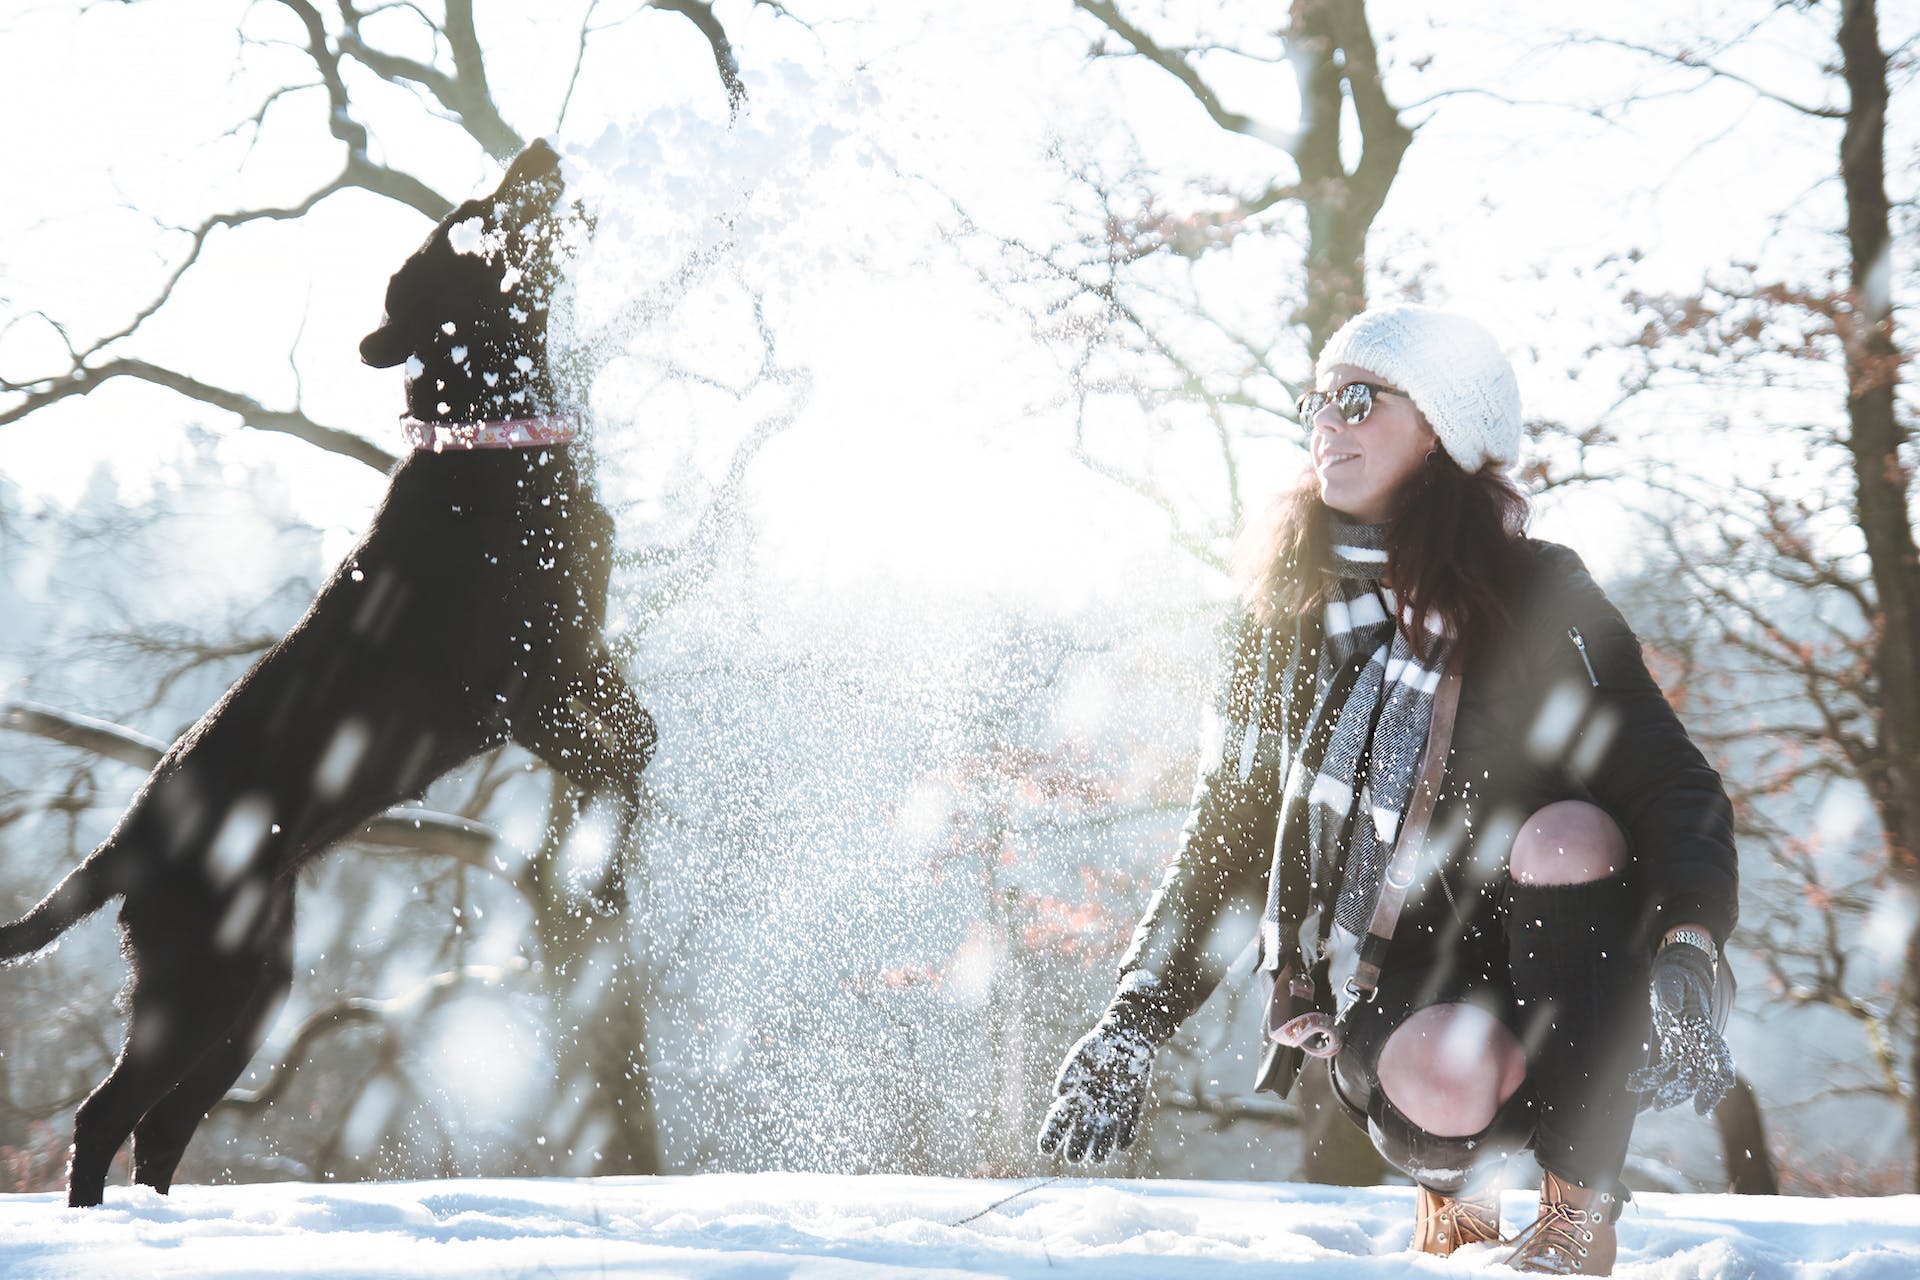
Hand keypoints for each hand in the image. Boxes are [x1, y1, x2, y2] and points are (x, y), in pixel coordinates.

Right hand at [1037, 1018, 1156, 1162]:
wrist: (1127, 1039)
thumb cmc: (1098, 1047)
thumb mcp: (1081, 1056)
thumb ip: (1070, 1074)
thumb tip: (1059, 1094)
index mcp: (1073, 1100)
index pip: (1057, 1123)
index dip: (1049, 1137)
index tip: (1045, 1149)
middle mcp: (1089, 1112)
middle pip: (1079, 1139)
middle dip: (1076, 1150)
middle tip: (1074, 1156)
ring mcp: (1110, 1114)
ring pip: (1103, 1140)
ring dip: (1101, 1150)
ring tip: (1098, 1156)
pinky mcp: (1130, 1111)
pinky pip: (1128, 1131)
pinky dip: (1126, 1138)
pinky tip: (1122, 1143)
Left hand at [1628, 941, 1735, 1114]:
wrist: (1679, 962)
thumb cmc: (1677, 967)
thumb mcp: (1672, 974)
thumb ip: (1670, 988)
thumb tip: (1668, 1005)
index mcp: (1702, 1023)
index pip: (1717, 1052)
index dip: (1719, 1071)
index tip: (1720, 1087)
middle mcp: (1699, 1038)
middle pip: (1699, 1073)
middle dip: (1684, 1092)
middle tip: (1660, 1105)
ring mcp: (1688, 1043)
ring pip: (1682, 1075)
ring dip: (1666, 1089)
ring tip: (1647, 1104)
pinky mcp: (1675, 1044)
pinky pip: (1667, 1068)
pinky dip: (1654, 1078)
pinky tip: (1634, 1086)